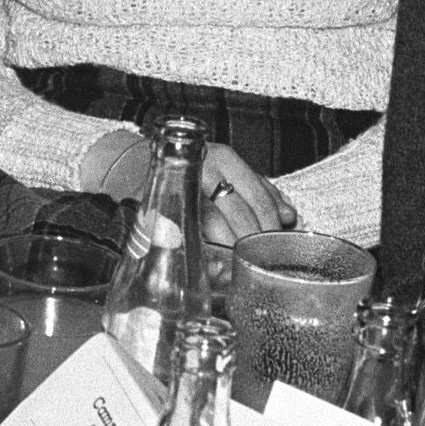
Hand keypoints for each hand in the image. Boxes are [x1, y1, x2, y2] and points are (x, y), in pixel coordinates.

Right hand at [80, 131, 296, 245]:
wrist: (135, 165)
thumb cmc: (190, 171)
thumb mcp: (228, 171)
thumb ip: (261, 190)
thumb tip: (288, 216)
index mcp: (223, 157)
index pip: (258, 196)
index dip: (271, 223)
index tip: (279, 242)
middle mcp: (202, 170)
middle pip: (239, 214)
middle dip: (254, 241)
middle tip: (263, 259)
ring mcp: (180, 190)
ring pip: (215, 227)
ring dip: (233, 250)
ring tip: (244, 265)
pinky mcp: (161, 210)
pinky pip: (189, 237)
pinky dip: (207, 256)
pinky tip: (217, 267)